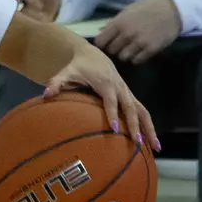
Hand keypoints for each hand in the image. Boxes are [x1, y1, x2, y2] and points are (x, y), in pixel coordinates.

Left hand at [45, 42, 161, 150]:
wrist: (94, 54)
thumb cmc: (78, 66)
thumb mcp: (65, 72)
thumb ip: (56, 83)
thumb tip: (45, 94)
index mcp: (105, 84)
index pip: (111, 101)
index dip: (113, 114)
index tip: (116, 130)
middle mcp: (120, 88)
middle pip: (131, 108)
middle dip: (136, 126)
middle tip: (137, 143)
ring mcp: (127, 92)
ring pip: (142, 111)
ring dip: (150, 128)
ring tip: (156, 147)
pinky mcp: (130, 95)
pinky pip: (142, 111)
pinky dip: (149, 125)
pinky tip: (152, 141)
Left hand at [93, 0, 182, 65]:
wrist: (174, 9)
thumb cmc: (148, 7)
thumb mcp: (128, 11)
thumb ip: (114, 22)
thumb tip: (101, 32)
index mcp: (119, 23)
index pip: (100, 41)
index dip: (102, 43)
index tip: (106, 43)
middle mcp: (127, 34)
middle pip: (111, 50)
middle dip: (115, 48)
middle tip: (122, 44)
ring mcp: (139, 43)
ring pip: (123, 57)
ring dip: (126, 54)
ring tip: (132, 47)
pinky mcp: (151, 49)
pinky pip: (136, 61)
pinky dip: (137, 57)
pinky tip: (141, 51)